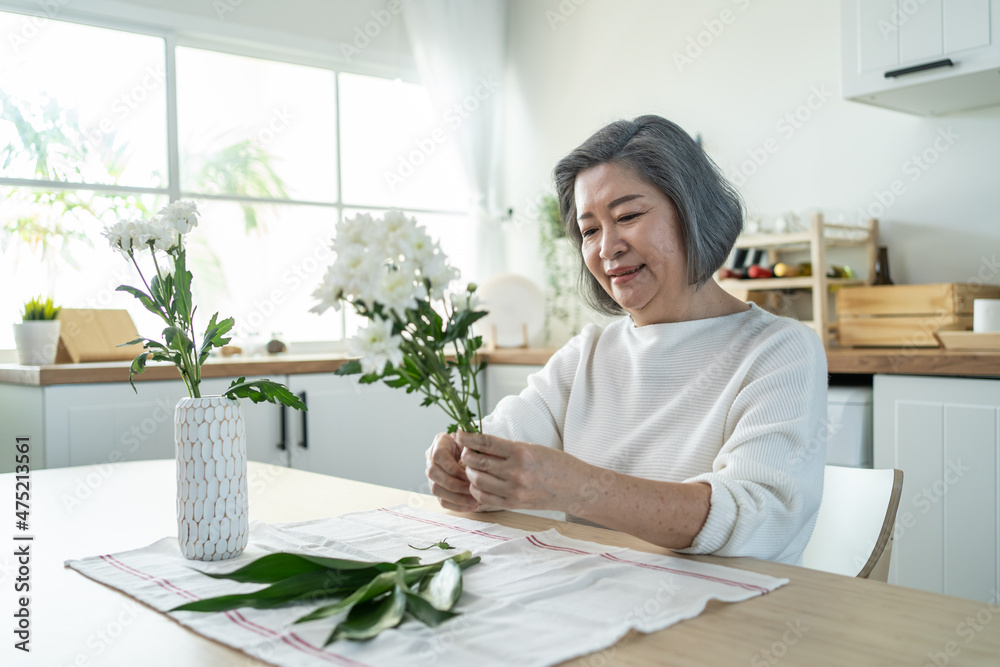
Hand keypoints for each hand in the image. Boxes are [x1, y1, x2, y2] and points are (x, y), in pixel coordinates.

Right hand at [425, 432, 479, 511]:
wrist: (474, 454)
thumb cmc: (475, 446)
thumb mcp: (475, 443)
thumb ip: (472, 449)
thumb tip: (473, 461)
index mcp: (440, 442)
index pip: (438, 455)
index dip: (452, 467)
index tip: (468, 473)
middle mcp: (431, 458)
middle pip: (433, 473)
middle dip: (454, 484)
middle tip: (471, 488)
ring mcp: (433, 475)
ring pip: (436, 489)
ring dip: (456, 497)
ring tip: (474, 500)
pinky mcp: (438, 489)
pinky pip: (442, 501)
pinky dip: (458, 506)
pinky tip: (472, 506)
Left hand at [456, 431, 577, 510]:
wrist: (574, 488)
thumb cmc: (555, 464)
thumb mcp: (532, 448)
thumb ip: (507, 449)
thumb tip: (480, 444)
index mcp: (522, 452)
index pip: (486, 442)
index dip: (468, 438)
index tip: (459, 434)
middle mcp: (516, 472)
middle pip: (477, 462)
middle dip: (466, 456)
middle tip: (465, 451)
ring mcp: (513, 491)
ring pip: (477, 481)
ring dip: (470, 473)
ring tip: (472, 467)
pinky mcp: (512, 504)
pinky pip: (484, 498)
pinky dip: (476, 489)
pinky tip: (478, 483)